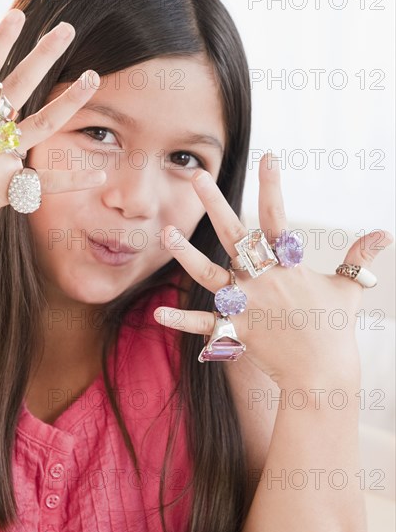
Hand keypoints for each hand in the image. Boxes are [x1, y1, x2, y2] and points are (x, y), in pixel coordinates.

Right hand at [0, 10, 104, 233]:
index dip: (1, 40)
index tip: (20, 16)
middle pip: (19, 83)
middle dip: (43, 54)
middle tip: (66, 30)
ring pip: (42, 122)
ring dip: (70, 99)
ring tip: (93, 77)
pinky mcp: (9, 186)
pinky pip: (47, 182)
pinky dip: (74, 180)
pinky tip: (102, 175)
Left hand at [154, 153, 392, 387]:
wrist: (324, 375)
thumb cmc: (335, 328)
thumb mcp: (349, 288)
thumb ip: (358, 257)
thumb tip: (385, 233)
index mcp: (288, 266)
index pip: (279, 217)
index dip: (273, 186)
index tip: (267, 156)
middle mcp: (263, 279)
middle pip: (234, 235)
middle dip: (215, 204)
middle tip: (197, 177)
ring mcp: (246, 304)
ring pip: (209, 274)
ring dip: (186, 254)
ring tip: (167, 233)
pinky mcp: (235, 329)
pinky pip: (204, 324)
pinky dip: (181, 319)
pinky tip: (158, 312)